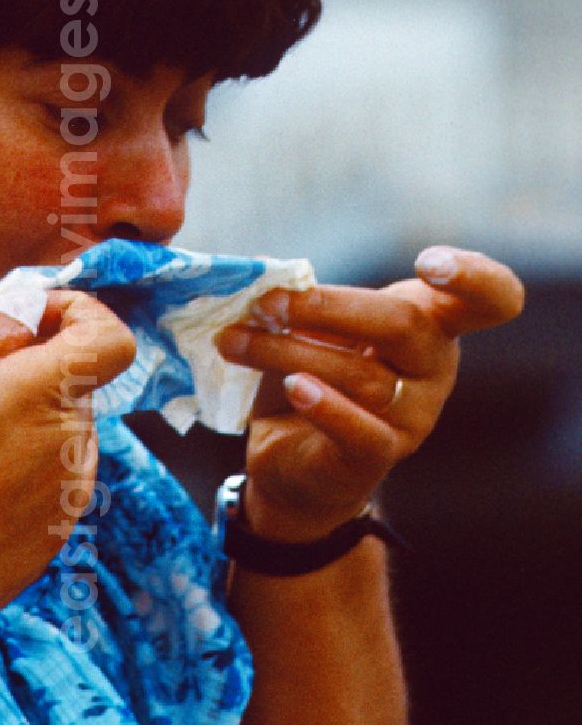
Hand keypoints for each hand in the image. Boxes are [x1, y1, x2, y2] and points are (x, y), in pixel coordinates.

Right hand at [0, 291, 135, 650]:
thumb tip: (24, 316)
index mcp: (42, 400)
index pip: (111, 339)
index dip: (78, 314)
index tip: (29, 319)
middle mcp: (71, 448)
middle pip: (75, 383)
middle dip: (28, 371)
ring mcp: (67, 497)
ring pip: (61, 430)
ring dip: (21, 422)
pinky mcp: (53, 534)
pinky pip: (49, 477)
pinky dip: (17, 467)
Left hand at [214, 247, 524, 542]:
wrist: (296, 461)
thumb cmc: (313, 375)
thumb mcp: (319, 329)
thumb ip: (313, 304)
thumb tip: (273, 287)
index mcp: (433, 322)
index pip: (489, 298)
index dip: (473, 277)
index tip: (429, 263)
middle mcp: (435, 367)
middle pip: (403, 323)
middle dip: (328, 306)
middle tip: (267, 302)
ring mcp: (415, 415)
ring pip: (359, 373)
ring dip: (285, 350)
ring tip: (234, 340)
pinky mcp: (381, 454)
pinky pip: (360, 429)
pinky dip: (324, 405)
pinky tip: (294, 388)